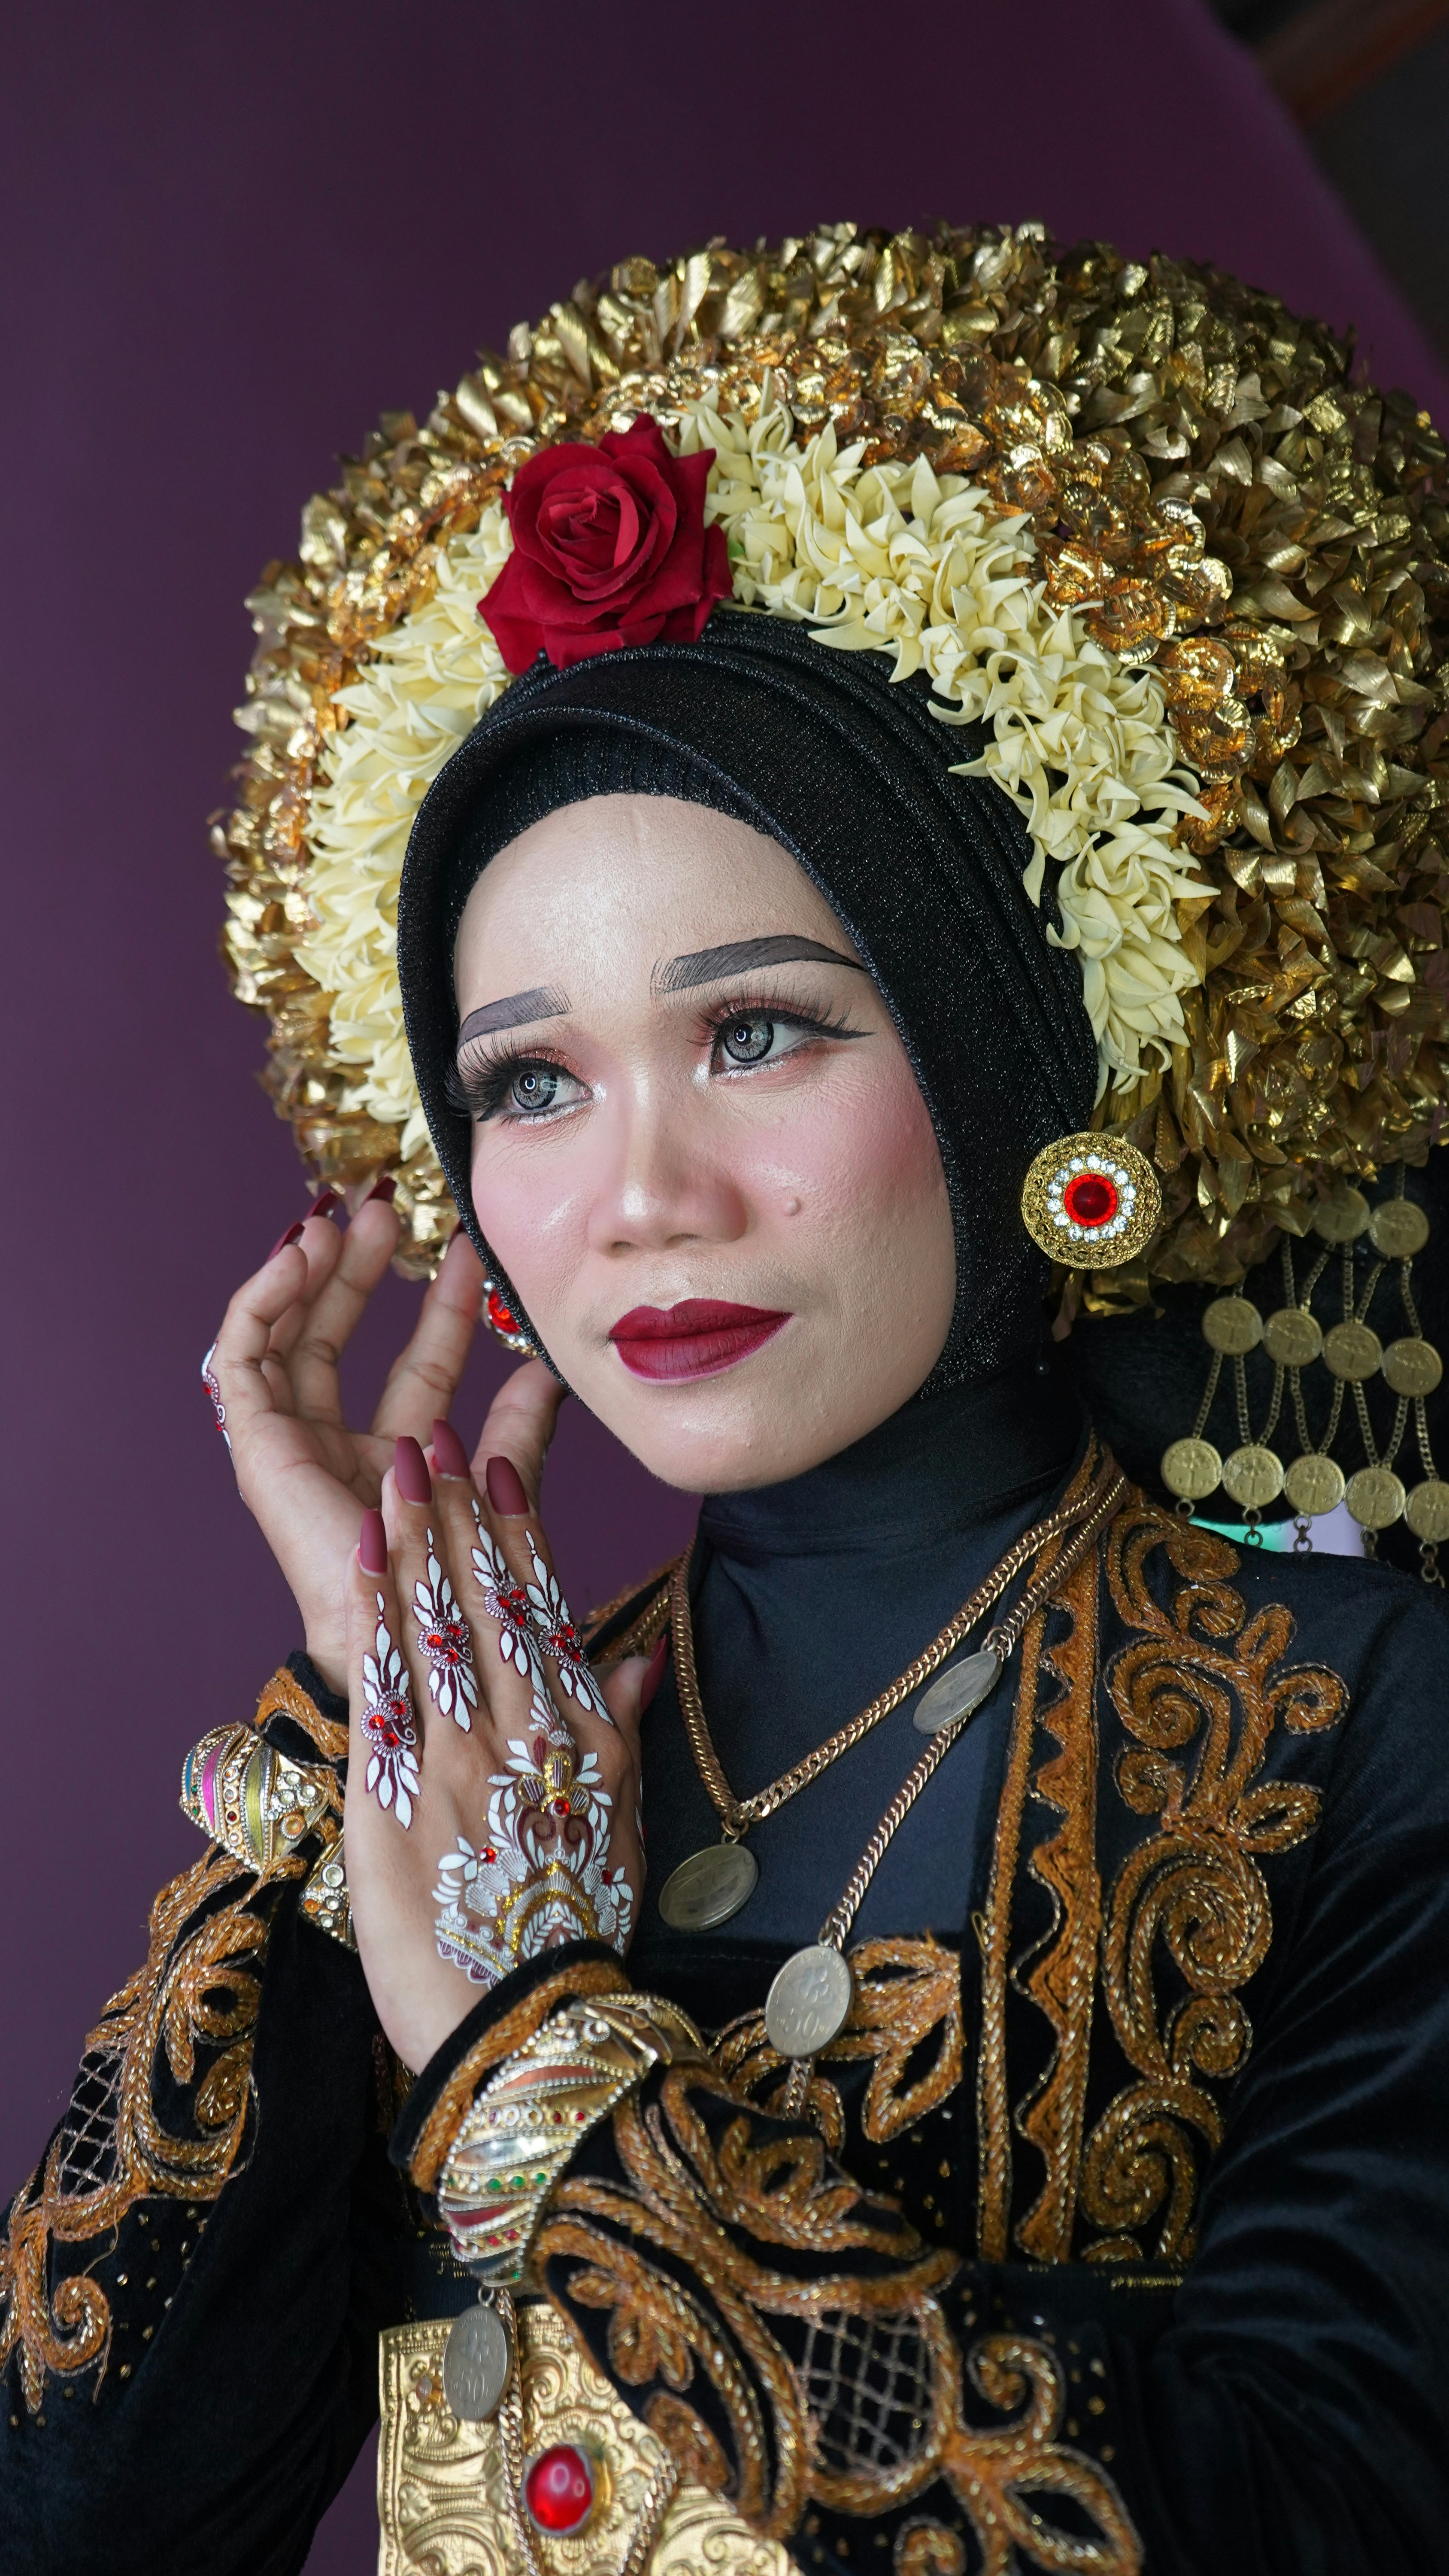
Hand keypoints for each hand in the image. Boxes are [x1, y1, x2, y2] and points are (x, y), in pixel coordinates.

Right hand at [205, 1189, 527, 1688]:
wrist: (415, 1628)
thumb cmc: (454, 1579)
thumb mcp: (499, 1484)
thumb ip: (518, 1431)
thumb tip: (551, 1370)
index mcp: (395, 1458)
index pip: (418, 1363)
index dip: (441, 1305)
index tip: (471, 1248)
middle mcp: (337, 1447)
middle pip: (340, 1338)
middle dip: (362, 1270)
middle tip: (393, 1209)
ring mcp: (290, 1445)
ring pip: (285, 1337)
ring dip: (308, 1272)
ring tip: (340, 1218)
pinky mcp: (256, 1444)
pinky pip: (242, 1357)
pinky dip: (264, 1298)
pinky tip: (300, 1253)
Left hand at [341, 1385, 659, 2070]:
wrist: (526, 2034)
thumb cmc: (573, 1938)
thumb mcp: (620, 1832)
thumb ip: (621, 1738)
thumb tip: (637, 1663)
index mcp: (582, 1740)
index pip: (548, 1611)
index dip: (519, 1534)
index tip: (500, 1469)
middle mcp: (524, 1735)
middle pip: (487, 1600)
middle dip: (458, 1512)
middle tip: (432, 1440)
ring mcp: (457, 1760)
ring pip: (434, 1623)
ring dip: (412, 1537)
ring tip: (394, 1468)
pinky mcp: (394, 1798)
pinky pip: (382, 1682)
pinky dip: (370, 1608)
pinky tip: (360, 1552)